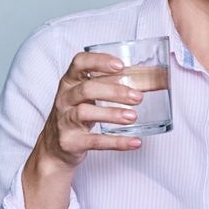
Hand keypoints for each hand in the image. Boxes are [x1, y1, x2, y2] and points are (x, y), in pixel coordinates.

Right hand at [32, 51, 145, 168]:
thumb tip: (153, 81)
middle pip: (87, 89)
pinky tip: (134, 142)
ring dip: (112, 114)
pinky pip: (94, 141)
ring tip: (133, 116)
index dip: (99, 61)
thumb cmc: (76, 114)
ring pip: (86, 112)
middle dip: (114, 91)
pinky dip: (116, 142)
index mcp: (70, 82)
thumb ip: (111, 85)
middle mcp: (65, 99)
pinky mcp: (71, 142)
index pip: (79, 63)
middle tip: (138, 97)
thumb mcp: (87, 96)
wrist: (54, 146)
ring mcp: (65, 120)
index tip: (120, 65)